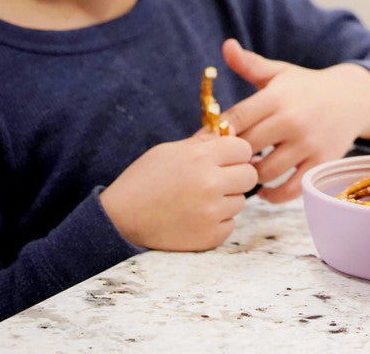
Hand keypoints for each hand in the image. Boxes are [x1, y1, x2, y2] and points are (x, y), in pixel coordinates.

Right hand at [99, 130, 256, 250]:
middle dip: (236, 175)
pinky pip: (230, 224)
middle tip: (217, 179)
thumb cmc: (144, 179)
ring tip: (201, 199)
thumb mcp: (170, 150)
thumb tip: (229, 132)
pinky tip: (197, 216)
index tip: (225, 158)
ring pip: (241, 201)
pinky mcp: (209, 237)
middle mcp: (210, 184)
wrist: (120, 218)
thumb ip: (203, 143)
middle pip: (249, 175)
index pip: (244, 149)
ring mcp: (211, 213)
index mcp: (201, 157)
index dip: (235, 153)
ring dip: (227, 199)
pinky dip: (218, 221)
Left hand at [221, 38, 369, 202]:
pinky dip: (273, 195)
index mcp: (277, 97)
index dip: (216, 131)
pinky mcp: (320, 163)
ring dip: (251, 174)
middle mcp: (292, 121)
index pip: (237, 118)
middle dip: (232, 154)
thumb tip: (226, 45)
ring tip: (245, 169)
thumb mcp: (278, 72)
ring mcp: (308, 144)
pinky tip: (264, 190)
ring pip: (266, 171)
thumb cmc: (305, 86)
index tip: (205, 141)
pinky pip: (290, 189)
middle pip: (247, 146)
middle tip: (222, 159)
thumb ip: (249, 64)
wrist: (351, 98)